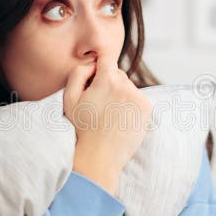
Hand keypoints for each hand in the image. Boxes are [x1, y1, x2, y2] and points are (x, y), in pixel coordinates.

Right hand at [63, 54, 151, 195]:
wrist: (100, 155)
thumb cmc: (82, 127)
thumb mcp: (69, 98)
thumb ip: (78, 72)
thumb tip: (93, 62)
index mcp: (106, 79)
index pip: (107, 59)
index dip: (100, 67)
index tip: (97, 77)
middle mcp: (125, 85)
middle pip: (118, 74)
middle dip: (110, 84)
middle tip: (100, 104)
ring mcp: (138, 97)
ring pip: (129, 87)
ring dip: (121, 95)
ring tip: (110, 115)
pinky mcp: (147, 109)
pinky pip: (138, 99)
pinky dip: (131, 106)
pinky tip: (121, 119)